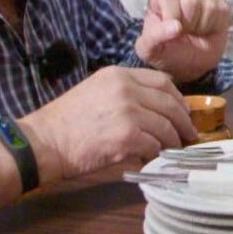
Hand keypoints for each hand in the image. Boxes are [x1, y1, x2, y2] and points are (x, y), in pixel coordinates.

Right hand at [18, 66, 194, 181]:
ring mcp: (128, 112)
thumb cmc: (66, 122)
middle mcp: (126, 89)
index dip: (177, 98)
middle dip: (183, 120)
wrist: (44, 142)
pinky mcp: (127, 137)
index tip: (182, 110)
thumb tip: (153, 107)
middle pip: (169, 103)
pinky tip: (151, 157)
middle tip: (188, 133)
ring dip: (172, 140)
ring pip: (165, 126)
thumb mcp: (95, 91)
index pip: (162, 81)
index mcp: (118, 75)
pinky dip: (156, 154)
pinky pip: (154, 146)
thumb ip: (124, 93)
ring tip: (173, 149)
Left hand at [136, 0, 230, 79]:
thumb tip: (176, 27)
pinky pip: (223, 11)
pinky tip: (207, 30)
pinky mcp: (220, 4)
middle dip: (189, 25)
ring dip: (202, 27)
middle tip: (185, 34)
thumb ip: (156, 36)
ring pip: (209, 6)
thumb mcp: (151, 49)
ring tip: (195, 33)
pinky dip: (216, 26)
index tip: (171, 32)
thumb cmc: (167, 52)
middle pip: (191, 1)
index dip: (172, 18)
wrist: (189, 65)